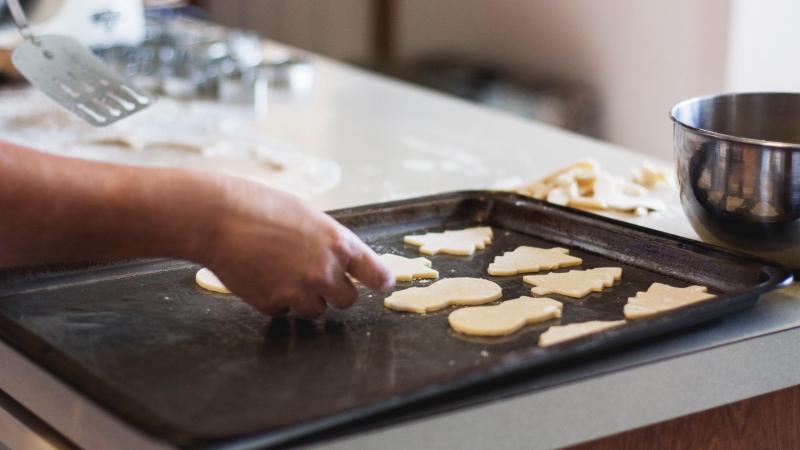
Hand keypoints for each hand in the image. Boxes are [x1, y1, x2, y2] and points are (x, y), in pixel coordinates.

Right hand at [200, 176, 393, 318]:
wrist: (218, 218)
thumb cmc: (259, 206)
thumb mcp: (306, 215)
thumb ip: (326, 240)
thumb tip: (335, 258)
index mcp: (339, 244)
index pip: (376, 273)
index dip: (381, 281)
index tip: (383, 285)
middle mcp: (325, 272)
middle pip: (347, 300)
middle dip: (334, 292)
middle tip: (314, 276)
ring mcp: (300, 292)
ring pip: (316, 310)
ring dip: (304, 298)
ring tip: (281, 272)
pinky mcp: (273, 304)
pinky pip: (283, 310)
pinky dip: (275, 299)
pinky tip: (260, 276)